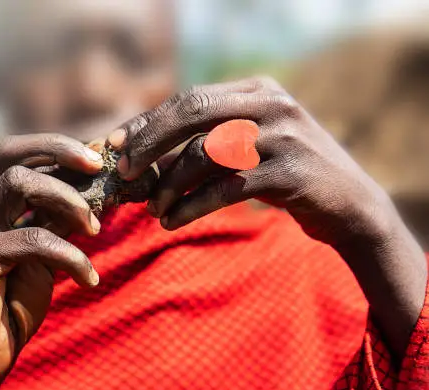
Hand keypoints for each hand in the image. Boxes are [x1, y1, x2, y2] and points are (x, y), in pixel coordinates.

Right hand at [0, 134, 102, 389]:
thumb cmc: (14, 301)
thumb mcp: (43, 250)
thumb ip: (58, 217)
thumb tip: (96, 184)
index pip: (10, 152)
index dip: (52, 145)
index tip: (95, 157)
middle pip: (7, 153)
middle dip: (59, 151)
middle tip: (98, 168)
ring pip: (19, 185)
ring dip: (69, 200)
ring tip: (96, 228)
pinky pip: (33, 240)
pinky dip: (70, 255)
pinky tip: (88, 279)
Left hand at [108, 76, 426, 359]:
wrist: (349, 204)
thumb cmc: (286, 174)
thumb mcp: (251, 146)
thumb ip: (210, 138)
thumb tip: (144, 150)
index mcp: (257, 90)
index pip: (190, 98)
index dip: (149, 122)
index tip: (117, 143)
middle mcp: (270, 104)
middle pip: (192, 113)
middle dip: (150, 143)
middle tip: (124, 172)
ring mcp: (283, 136)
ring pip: (204, 153)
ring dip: (169, 185)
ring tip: (152, 211)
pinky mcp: (289, 173)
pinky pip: (224, 188)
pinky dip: (192, 206)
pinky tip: (173, 222)